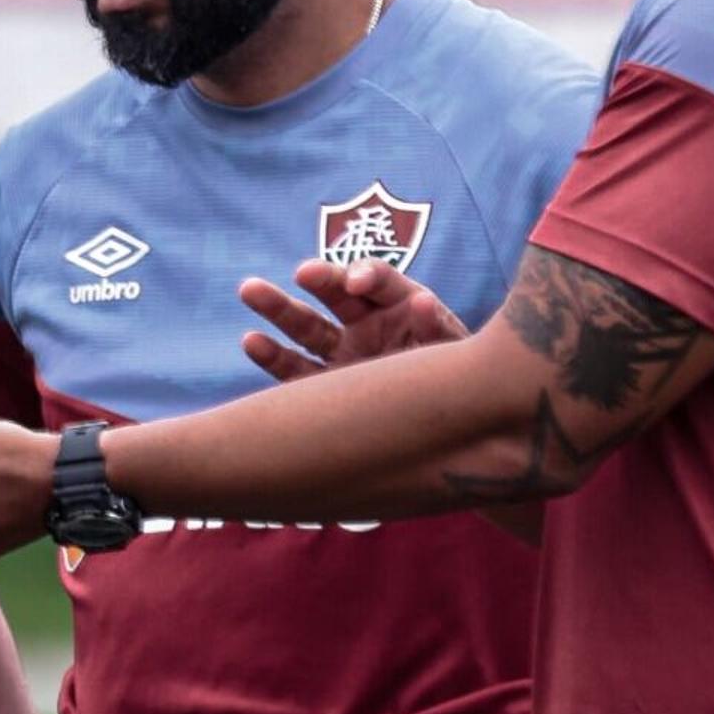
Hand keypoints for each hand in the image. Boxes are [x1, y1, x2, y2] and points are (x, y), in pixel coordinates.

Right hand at [237, 258, 467, 385]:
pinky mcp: (326, 388)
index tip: (355, 283)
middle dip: (318, 279)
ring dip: (278, 306)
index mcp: (401, 308)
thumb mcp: (456, 355)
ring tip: (249, 289)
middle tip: (303, 273)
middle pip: (335, 294)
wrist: (456, 439)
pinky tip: (252, 341)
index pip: (379, 282)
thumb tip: (422, 302)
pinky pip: (295, 370)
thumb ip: (437, 329)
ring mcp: (344, 356)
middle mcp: (367, 326)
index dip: (366, 276)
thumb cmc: (464, 388)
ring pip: (306, 327)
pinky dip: (272, 356)